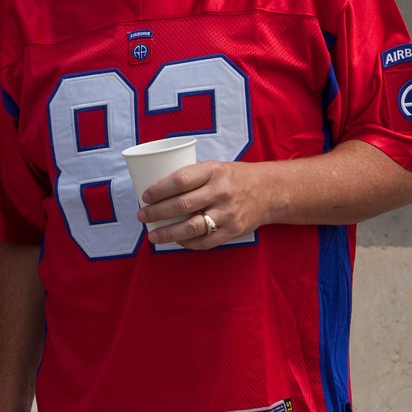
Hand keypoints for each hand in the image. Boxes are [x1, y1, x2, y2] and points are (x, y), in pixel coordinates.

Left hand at [136, 159, 267, 248]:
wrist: (269, 191)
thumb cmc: (234, 178)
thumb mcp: (215, 167)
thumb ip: (192, 177)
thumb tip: (157, 189)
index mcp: (214, 171)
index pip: (180, 180)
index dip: (159, 190)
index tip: (145, 196)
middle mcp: (221, 191)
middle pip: (181, 205)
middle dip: (156, 212)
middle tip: (142, 216)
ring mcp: (227, 213)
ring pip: (190, 227)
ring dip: (167, 233)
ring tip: (153, 235)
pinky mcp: (232, 231)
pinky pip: (204, 241)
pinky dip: (187, 243)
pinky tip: (176, 241)